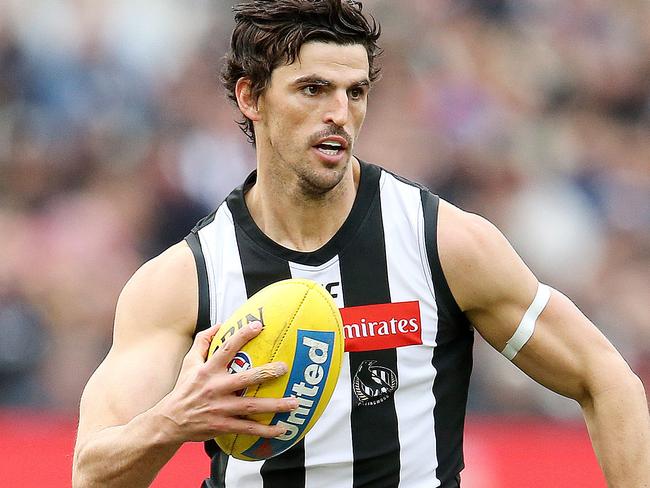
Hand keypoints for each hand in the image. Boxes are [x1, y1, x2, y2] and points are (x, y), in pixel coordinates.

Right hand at [154, 321, 297, 443]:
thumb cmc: (184, 389)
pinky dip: (266, 431)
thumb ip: (203, 341)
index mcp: (208, 370)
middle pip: (245, 379)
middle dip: (266, 373)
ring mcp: (220, 408)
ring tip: (294, 402)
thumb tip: (220, 324)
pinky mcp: (222, 426)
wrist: (170, 421)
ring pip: (251, 406)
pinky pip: (248, 428)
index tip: (259, 326)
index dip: (242, 336)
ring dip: (275, 405)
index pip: (227, 349)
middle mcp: (215, 388)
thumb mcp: (189, 362)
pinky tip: (283, 429)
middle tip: (285, 368)